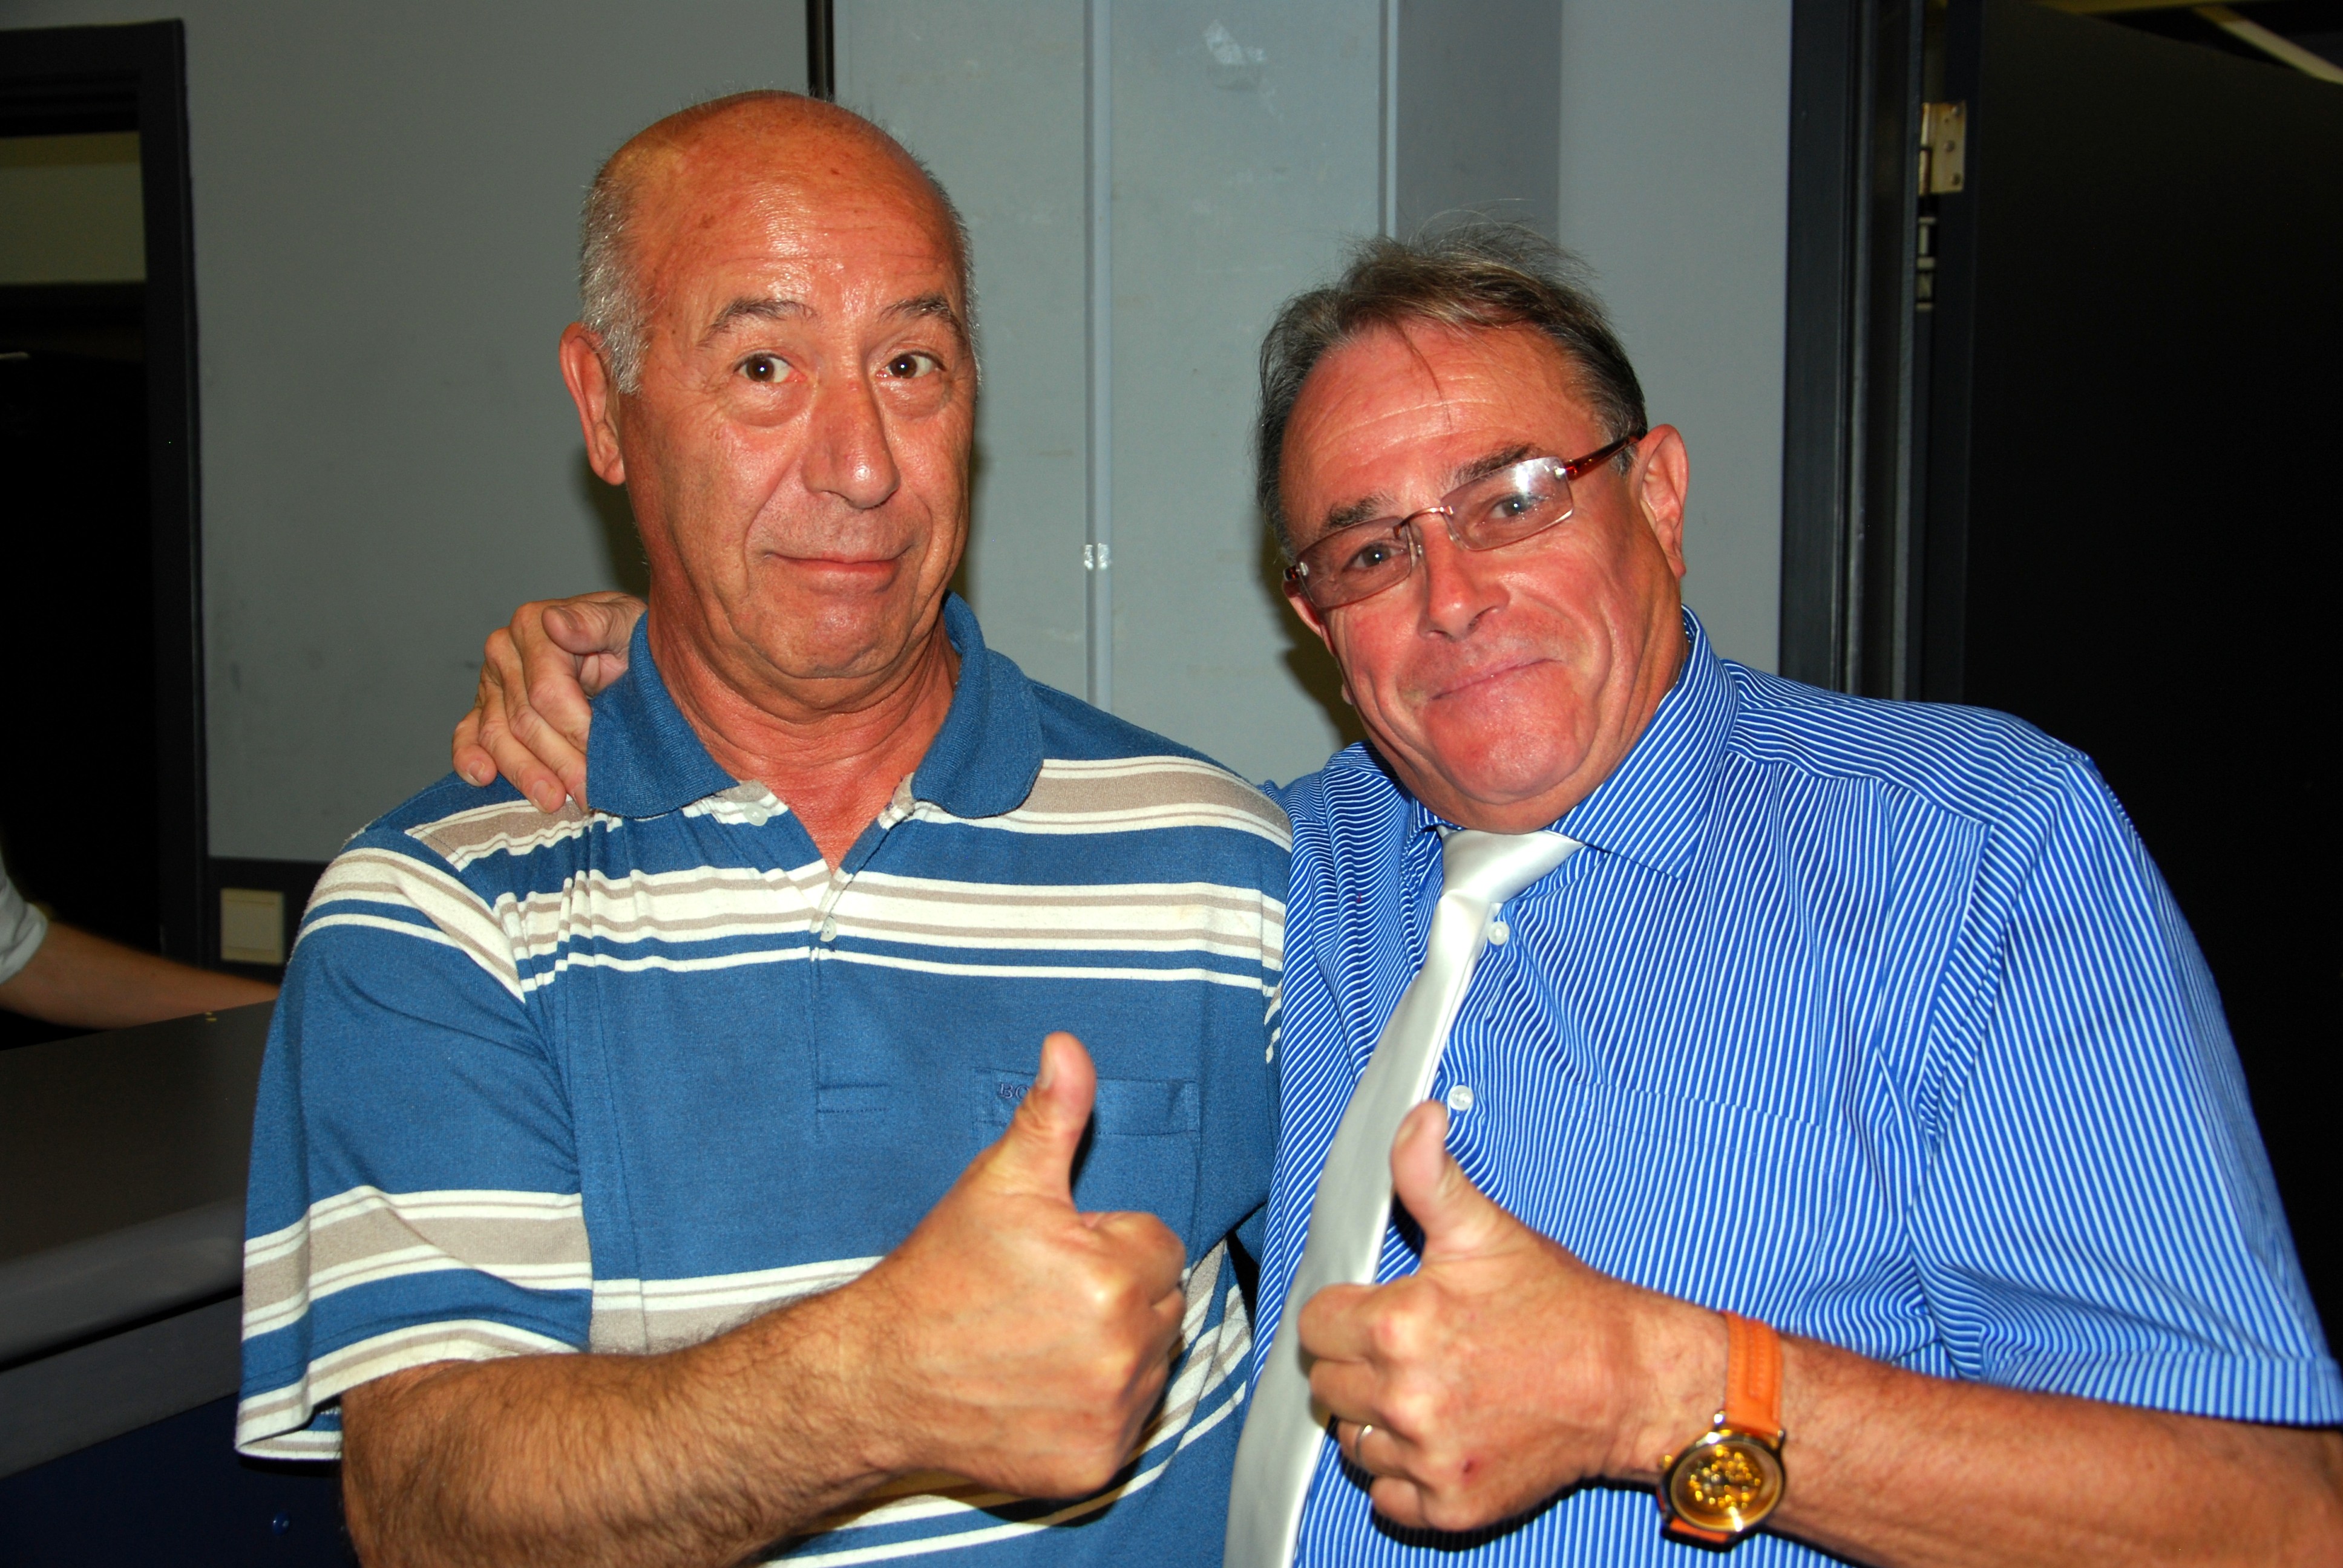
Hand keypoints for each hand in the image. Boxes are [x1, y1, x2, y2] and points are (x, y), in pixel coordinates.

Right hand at [452, 592, 644, 811]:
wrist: (623, 646)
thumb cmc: (627, 637)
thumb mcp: (625, 622)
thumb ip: (592, 622)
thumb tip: (554, 621)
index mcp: (534, 626)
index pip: (547, 692)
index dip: (575, 730)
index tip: (603, 759)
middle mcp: (504, 652)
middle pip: (524, 720)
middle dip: (558, 762)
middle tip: (588, 794)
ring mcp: (491, 681)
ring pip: (497, 735)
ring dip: (524, 773)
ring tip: (552, 800)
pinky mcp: (484, 707)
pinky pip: (468, 734)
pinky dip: (470, 758)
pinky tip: (484, 777)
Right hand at [854, 1032, 1188, 1498]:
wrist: (880, 1376)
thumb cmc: (940, 1274)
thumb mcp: (998, 1182)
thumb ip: (1051, 1113)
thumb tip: (1070, 1047)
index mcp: (1115, 1275)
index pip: (1158, 1244)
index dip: (1106, 1242)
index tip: (1055, 1255)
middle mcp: (1124, 1352)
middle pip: (1161, 1305)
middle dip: (1116, 1294)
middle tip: (1044, 1299)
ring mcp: (1111, 1414)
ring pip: (1150, 1363)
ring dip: (1113, 1351)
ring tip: (1040, 1341)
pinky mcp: (1096, 1463)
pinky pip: (1127, 1424)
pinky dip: (1096, 1410)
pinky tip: (1042, 1389)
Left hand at [1298, 1101, 1722, 1533]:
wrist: (1628, 1381)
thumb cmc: (1558, 1306)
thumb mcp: (1485, 1229)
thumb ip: (1428, 1175)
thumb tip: (1415, 1116)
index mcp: (1400, 1326)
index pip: (1314, 1326)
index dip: (1345, 1314)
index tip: (1379, 1312)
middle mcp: (1407, 1398)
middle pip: (1327, 1385)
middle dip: (1358, 1364)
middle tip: (1412, 1350)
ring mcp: (1429, 1459)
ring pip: (1354, 1440)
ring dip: (1378, 1419)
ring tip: (1430, 1390)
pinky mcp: (1451, 1505)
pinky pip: (1387, 1494)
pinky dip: (1405, 1473)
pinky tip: (1441, 1437)